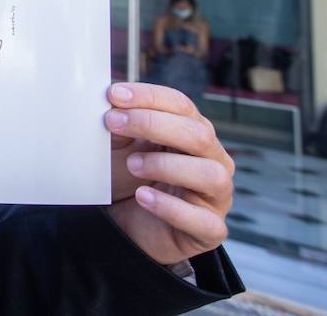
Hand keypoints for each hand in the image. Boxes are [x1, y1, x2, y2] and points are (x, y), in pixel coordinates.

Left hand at [105, 82, 233, 265]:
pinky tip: (143, 197)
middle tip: (113, 123)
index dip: (149, 97)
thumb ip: (120, 125)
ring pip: (210, 174)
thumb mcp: (120, 146)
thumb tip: (111, 102)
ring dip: (166, 165)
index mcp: (193, 132)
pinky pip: (204, 221)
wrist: (127, 226)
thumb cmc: (129, 179)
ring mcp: (215, 196)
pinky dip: (171, 208)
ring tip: (132, 164)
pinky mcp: (210, 230)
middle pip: (198, 134)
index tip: (114, 95)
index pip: (181, 105)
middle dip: (153, 124)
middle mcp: (212, 160)